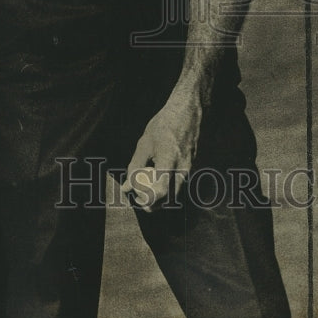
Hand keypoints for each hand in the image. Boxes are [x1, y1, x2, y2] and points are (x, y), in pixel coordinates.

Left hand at [121, 89, 202, 211]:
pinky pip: (179, 183)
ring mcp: (189, 168)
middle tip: (139, 200)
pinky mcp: (191, 166)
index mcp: (169, 161)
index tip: (136, 198)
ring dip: (160, 198)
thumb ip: (134, 167)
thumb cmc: (162, 125)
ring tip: (145, 190)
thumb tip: (126, 188)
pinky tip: (156, 177)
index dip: (147, 200)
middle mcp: (182, 168)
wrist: (186, 112)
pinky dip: (167, 186)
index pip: (161, 191)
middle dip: (154, 204)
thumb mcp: (144, 143)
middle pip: (170, 199)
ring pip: (175, 193)